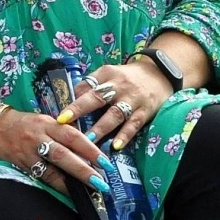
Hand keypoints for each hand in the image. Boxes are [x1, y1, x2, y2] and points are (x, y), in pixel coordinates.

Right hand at [0, 107, 109, 193]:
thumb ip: (62, 133)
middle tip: (102, 181)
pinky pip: (41, 176)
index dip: (90, 149)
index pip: (73, 136)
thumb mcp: (44, 122)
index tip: (106, 162)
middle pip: (64, 153)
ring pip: (53, 167)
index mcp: (48, 123)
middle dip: (84, 169)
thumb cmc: (23, 123)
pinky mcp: (21, 163)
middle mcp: (39, 136)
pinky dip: (57, 184)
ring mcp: (29, 151)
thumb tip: (86, 150)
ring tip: (90, 189)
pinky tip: (70, 191)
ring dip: (73, 180)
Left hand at [55, 59, 174, 152]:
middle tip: (63, 122)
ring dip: (100, 128)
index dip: (72, 100)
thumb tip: (69, 101)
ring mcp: (133, 99)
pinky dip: (125, 135)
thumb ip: (92, 86)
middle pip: (96, 98)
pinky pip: (134, 124)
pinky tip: (115, 146)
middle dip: (79, 109)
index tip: (59, 115)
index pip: (85, 86)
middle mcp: (118, 85)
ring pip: (114, 114)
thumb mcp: (109, 74)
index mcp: (106, 74)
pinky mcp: (145, 111)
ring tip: (87, 140)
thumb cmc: (128, 77)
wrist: (160, 73)